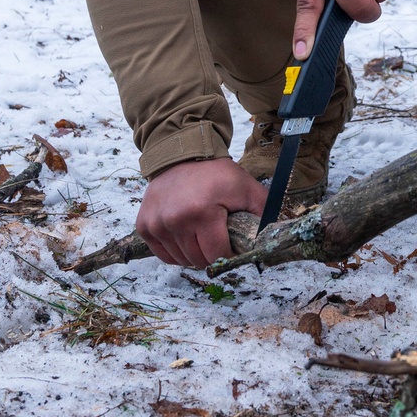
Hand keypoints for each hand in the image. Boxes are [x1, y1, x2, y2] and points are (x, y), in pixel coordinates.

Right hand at [136, 157, 265, 267]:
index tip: (231, 243)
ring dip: (193, 253)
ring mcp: (157, 224)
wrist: (182, 156)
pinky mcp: (144, 226)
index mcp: (202, 212)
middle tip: (216, 236)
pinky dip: (175, 251)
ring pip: (181, 260)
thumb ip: (263, 213)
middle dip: (211, 254)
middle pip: (198, 260)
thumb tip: (272, 239)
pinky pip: (163, 255)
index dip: (228, 254)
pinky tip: (184, 234)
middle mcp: (175, 220)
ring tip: (200, 232)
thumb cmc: (215, 174)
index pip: (217, 255)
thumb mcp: (246, 188)